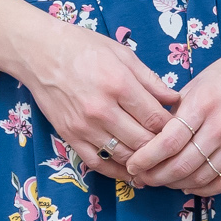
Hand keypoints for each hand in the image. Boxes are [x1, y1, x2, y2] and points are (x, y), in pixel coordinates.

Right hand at [17, 14, 182, 183]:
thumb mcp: (122, 54)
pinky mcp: (70, 136)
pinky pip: (98, 163)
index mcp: (119, 84)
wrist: (40, 53)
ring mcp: (85, 126)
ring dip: (143, 162)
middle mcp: (102, 109)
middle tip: (173, 148)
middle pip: (143, 141)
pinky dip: (117, 172)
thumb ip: (150, 80)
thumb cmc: (83, 48)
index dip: (173, 127)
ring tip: (157, 163)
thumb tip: (175, 99)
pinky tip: (131, 172)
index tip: (180, 128)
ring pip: (124, 155)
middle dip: (162, 147)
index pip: (156, 118)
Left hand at [125, 45, 220, 198]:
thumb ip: (171, 114)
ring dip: (176, 184)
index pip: (169, 141)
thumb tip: (145, 140)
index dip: (147, 158)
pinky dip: (202, 189)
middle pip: (182, 164)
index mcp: (203, 104)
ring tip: (161, 180)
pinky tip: (188, 185)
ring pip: (200, 177)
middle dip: (156, 176)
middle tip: (142, 177)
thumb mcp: (192, 86)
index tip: (133, 164)